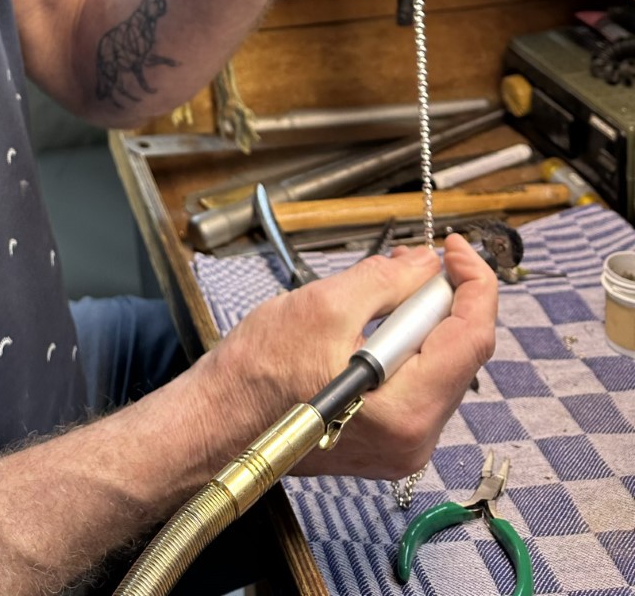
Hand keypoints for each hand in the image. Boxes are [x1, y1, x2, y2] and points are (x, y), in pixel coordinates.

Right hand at [191, 235, 496, 480]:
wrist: (219, 419)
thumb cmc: (257, 374)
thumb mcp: (325, 306)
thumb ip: (388, 281)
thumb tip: (427, 264)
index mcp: (406, 411)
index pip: (472, 338)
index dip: (472, 282)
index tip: (455, 248)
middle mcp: (414, 440)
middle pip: (460, 353)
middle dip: (443, 297)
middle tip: (418, 258)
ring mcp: (402, 446)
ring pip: (439, 367)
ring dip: (422, 320)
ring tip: (391, 285)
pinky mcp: (386, 441)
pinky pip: (417, 384)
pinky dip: (406, 347)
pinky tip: (380, 322)